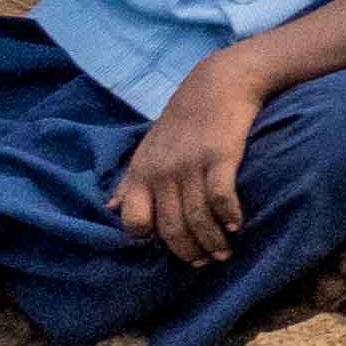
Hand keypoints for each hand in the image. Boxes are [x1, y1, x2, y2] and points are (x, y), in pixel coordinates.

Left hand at [115, 66, 259, 262]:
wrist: (218, 83)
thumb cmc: (183, 119)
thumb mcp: (148, 149)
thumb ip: (130, 181)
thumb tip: (109, 209)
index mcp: (142, 172)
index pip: (133, 219)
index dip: (149, 238)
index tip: (168, 248)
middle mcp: (162, 172)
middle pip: (170, 227)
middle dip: (187, 251)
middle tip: (204, 262)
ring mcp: (190, 165)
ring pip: (197, 218)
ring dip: (212, 241)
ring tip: (223, 252)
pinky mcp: (219, 157)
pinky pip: (221, 198)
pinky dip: (229, 216)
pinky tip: (236, 225)